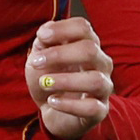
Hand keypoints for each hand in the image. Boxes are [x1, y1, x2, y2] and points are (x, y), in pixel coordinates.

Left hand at [27, 17, 111, 139]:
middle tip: (36, 62)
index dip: (62, 29)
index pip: (83, 27)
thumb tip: (46, 31)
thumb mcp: (41, 57)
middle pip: (90, 50)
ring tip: (44, 83)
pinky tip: (52, 101)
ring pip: (95, 80)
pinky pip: (92, 108)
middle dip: (60, 54)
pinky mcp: (100, 111)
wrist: (52, 111)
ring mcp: (103, 87)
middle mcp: (101, 63)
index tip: (41, 37)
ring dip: (65, 80)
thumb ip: (43, 42)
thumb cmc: (50, 78)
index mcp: (88, 45)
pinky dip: (69, 105)